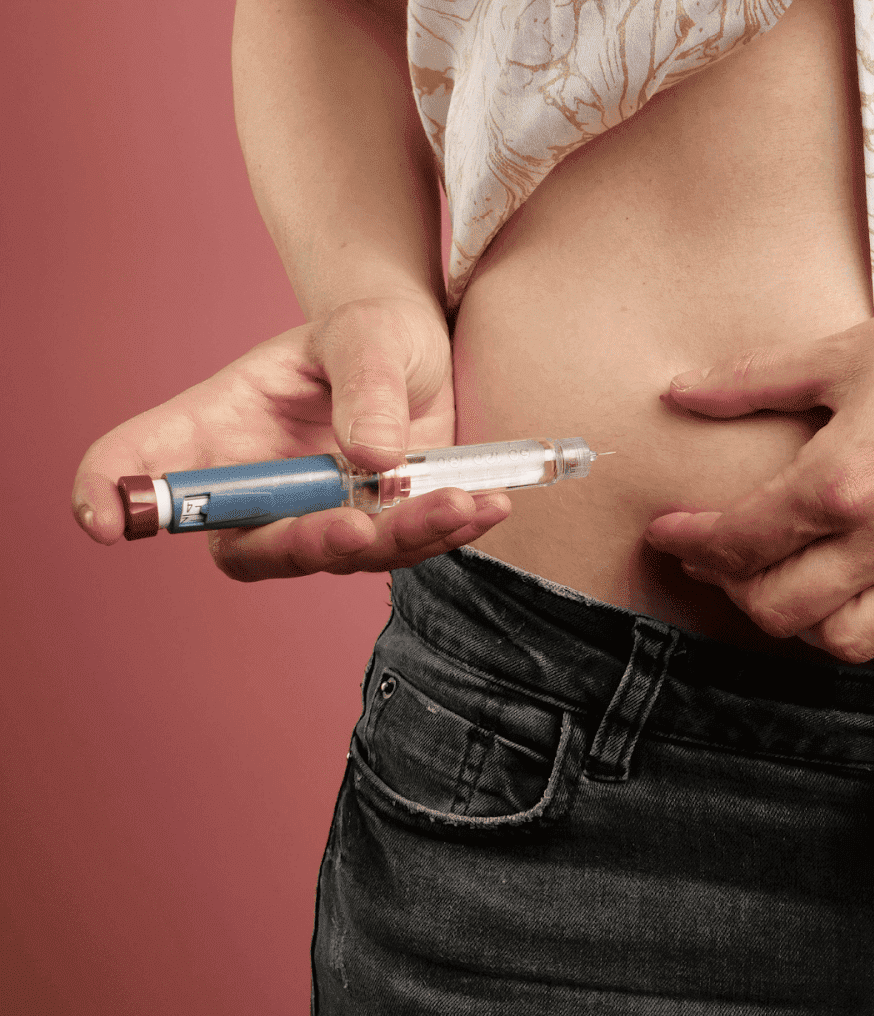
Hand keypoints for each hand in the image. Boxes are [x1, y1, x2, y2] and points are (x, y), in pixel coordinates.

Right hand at [72, 295, 510, 578]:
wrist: (427, 342)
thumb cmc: (374, 326)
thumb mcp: (370, 335)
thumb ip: (367, 389)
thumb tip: (377, 461)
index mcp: (223, 427)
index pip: (145, 466)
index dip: (116, 497)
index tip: (108, 522)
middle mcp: (264, 485)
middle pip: (254, 546)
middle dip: (307, 544)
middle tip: (357, 528)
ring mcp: (323, 513)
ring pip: (346, 554)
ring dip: (404, 538)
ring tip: (462, 502)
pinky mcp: (383, 526)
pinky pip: (409, 546)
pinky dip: (450, 531)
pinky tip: (489, 506)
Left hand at [645, 254, 873, 662]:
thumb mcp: (849, 350)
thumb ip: (754, 383)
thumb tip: (682, 393)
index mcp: (843, 481)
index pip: (740, 539)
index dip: (690, 541)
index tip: (669, 530)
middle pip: (779, 607)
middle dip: (732, 586)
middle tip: (721, 554)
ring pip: (844, 642)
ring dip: (800, 622)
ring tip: (787, 580)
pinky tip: (860, 595)